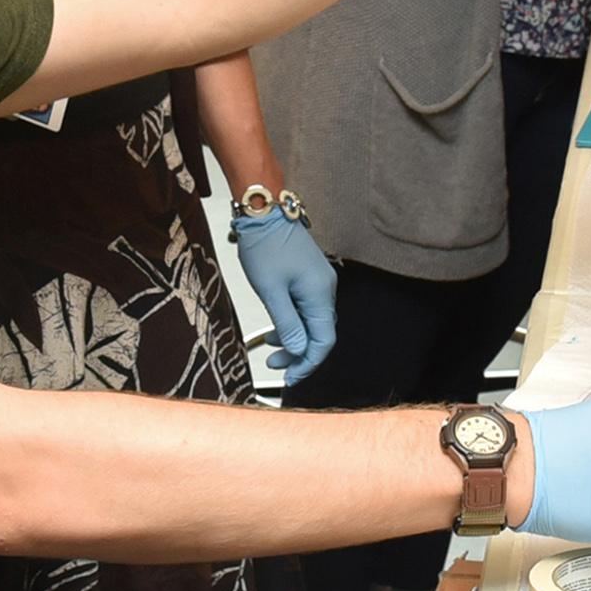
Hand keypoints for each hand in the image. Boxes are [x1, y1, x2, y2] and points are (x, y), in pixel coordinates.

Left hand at [234, 205, 337, 384]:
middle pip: (320, 334)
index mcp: (319, 294)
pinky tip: (276, 330)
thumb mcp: (270, 290)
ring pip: (312, 323)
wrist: (265, 212)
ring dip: (294, 340)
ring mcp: (319, 283)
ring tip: (271, 352)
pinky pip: (306, 309)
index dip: (308, 364)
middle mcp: (325, 289)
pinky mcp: (310, 277)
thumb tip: (297, 350)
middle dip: (299, 355)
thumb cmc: (265, 245)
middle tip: (275, 367)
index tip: (290, 379)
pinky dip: (293, 324)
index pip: (323, 341)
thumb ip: (286, 322)